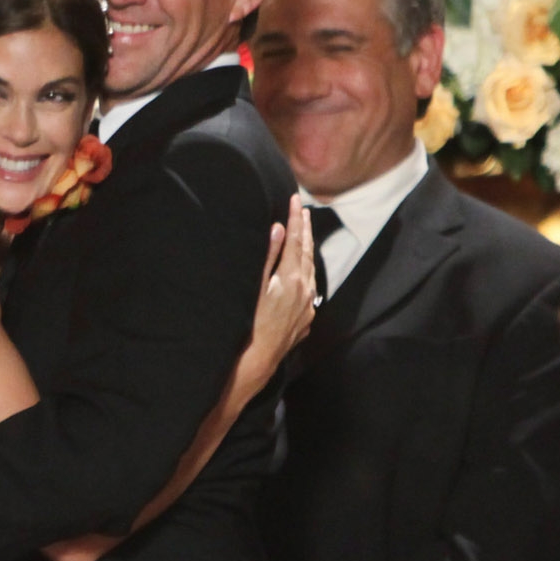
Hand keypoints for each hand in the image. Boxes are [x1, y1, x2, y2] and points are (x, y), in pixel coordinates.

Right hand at [234, 194, 316, 399]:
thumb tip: (278, 229)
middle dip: (304, 229)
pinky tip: (301, 272)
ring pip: (310, 271)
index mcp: (291, 279)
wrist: (257, 361)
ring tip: (304, 235)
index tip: (294, 199)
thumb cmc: (249, 323)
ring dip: (307, 250)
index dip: (294, 218)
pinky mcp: (305, 320)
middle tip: (302, 209)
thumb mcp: (254, 287)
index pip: (294, 240)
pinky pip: (309, 290)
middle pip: (306, 253)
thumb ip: (268, 257)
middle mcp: (305, 291)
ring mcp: (307, 307)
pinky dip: (306, 273)